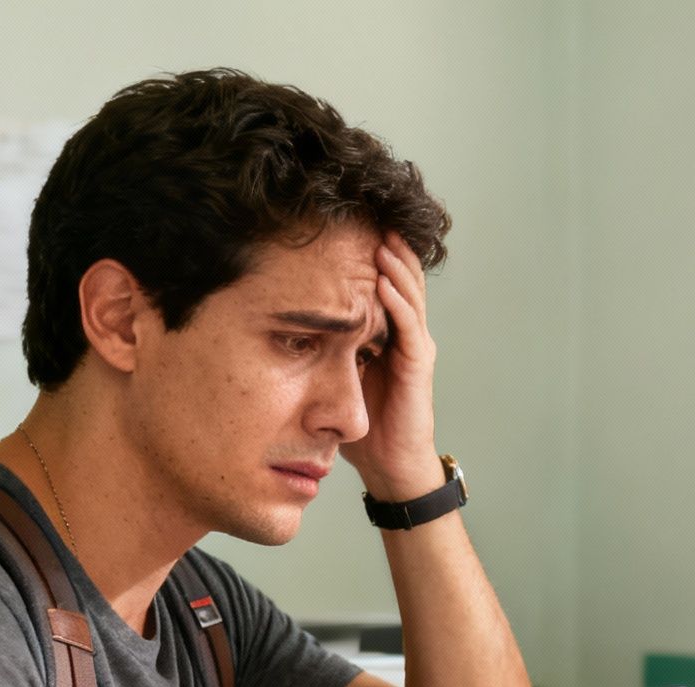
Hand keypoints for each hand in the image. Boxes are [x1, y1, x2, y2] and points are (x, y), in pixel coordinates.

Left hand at [342, 233, 444, 500]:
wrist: (389, 465)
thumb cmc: (359, 423)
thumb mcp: (331, 372)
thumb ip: (318, 344)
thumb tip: (276, 315)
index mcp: (384, 331)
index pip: (379, 280)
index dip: (366, 251)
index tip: (343, 222)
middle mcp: (403, 332)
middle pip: (399, 275)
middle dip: (385, 244)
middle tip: (365, 212)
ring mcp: (414, 346)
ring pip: (408, 292)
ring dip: (394, 263)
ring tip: (377, 236)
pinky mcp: (418, 365)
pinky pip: (409, 325)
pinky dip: (397, 301)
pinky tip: (382, 282)